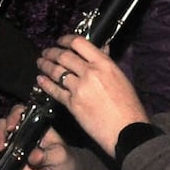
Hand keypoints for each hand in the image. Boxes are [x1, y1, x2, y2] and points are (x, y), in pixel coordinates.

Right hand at [0, 105, 78, 169]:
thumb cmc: (65, 163)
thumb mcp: (60, 156)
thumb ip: (47, 155)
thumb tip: (34, 156)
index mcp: (34, 127)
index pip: (19, 114)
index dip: (13, 116)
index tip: (11, 126)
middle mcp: (19, 135)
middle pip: (1, 126)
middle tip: (1, 147)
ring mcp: (10, 150)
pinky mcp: (5, 164)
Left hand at [34, 34, 145, 157]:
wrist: (126, 130)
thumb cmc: (129, 106)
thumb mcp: (120, 78)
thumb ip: (107, 62)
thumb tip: (101, 49)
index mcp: (104, 64)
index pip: (79, 43)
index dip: (66, 40)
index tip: (60, 41)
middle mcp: (90, 73)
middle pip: (64, 56)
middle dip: (52, 52)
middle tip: (46, 52)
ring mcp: (79, 88)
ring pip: (57, 72)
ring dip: (46, 65)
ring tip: (41, 63)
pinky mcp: (72, 104)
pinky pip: (55, 91)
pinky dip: (45, 84)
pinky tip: (40, 80)